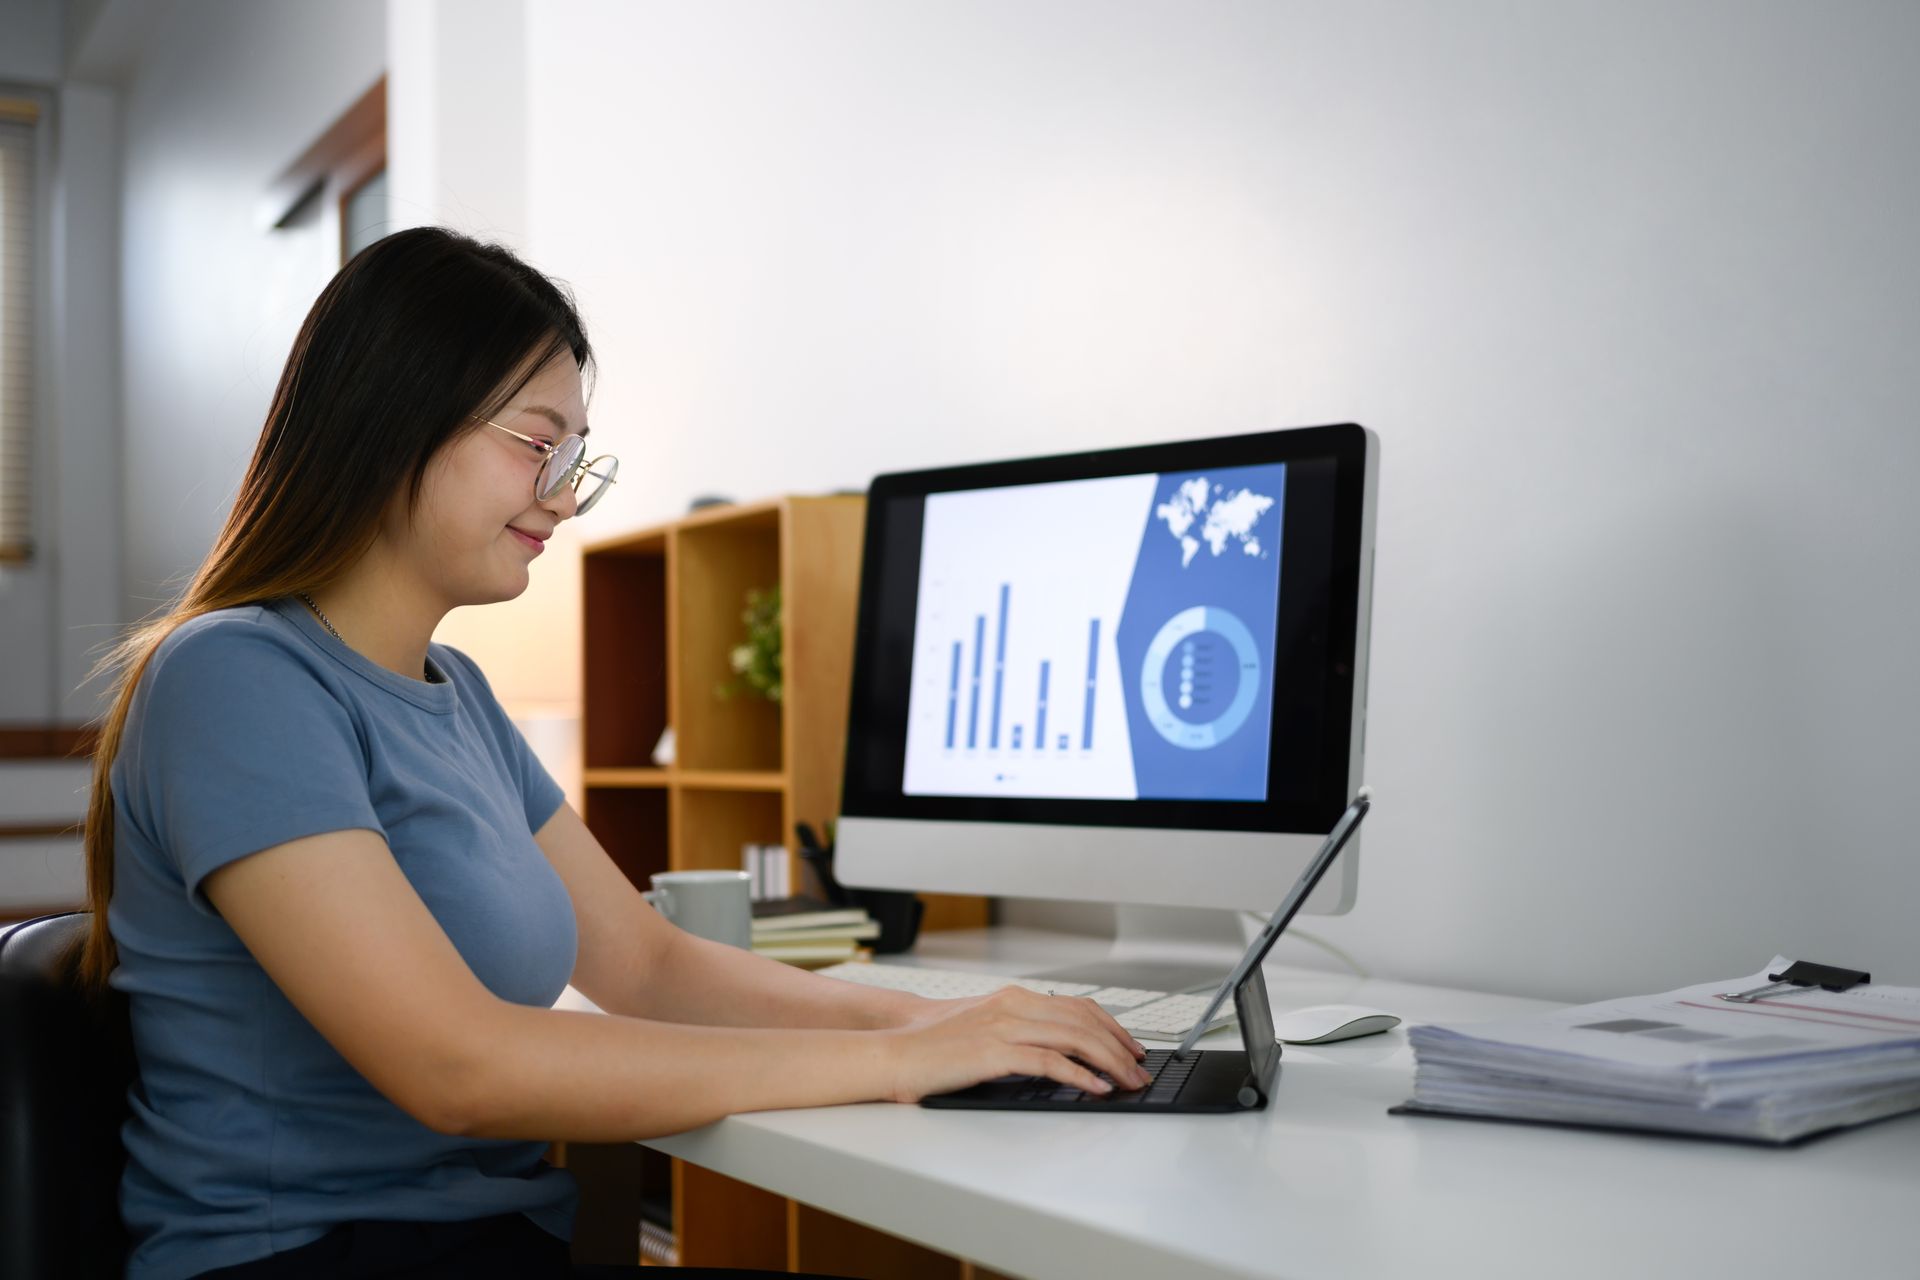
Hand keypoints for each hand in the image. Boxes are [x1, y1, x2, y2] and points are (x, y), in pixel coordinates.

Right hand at [879, 988, 1151, 1102]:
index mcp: (1012, 998)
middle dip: (1120, 1047)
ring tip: (1128, 1082)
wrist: (893, 1051)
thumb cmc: (932, 1046)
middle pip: (1084, 1022)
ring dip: (1109, 1062)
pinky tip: (1095, 1087)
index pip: (1078, 1006)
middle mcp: (1012, 1006)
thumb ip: (1019, 1033)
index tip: (1132, 1047)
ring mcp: (1004, 1027)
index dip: (1112, 1027)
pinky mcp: (993, 1052)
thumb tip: (1059, 1053)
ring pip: (1074, 1038)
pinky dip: (1079, 1075)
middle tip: (1140, 1071)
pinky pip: (1049, 1062)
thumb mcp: (983, 1030)